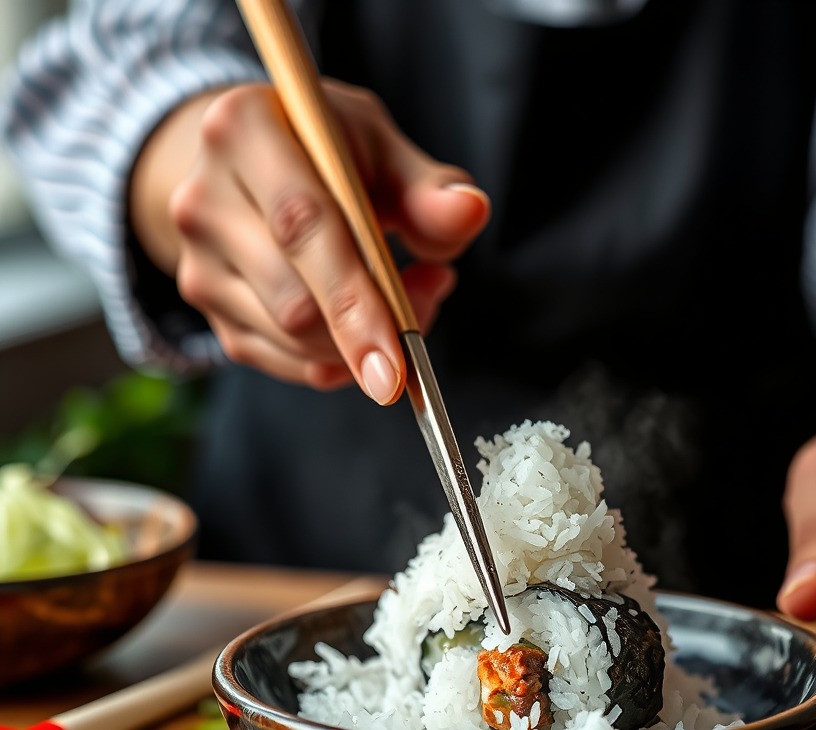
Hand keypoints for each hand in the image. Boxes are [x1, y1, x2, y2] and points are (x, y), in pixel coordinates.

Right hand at [129, 81, 489, 396]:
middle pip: (295, 304)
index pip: (303, 227)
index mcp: (243, 130)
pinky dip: (339, 358)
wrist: (247, 162)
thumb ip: (428, 187)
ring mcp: (197, 262)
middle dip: (374, 327)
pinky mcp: (211, 312)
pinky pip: (286, 363)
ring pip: (292, 342)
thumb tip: (469, 212)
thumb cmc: (325, 151)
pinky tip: (361, 318)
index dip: (356, 300)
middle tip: (429, 295)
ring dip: (362, 341)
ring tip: (400, 292)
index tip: (400, 361)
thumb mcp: (379, 146)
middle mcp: (203, 199)